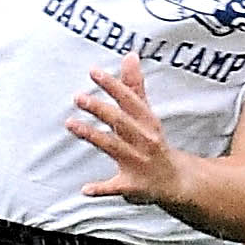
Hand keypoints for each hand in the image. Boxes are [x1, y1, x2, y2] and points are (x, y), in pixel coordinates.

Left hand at [67, 55, 182, 207]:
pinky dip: (101, 189)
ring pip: (113, 147)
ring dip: (91, 135)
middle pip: (120, 122)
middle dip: (100, 109)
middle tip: (78, 96)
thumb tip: (130, 55)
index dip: (112, 86)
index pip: (130, 100)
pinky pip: (115, 187)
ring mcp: (138, 163)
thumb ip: (135, 86)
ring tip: (69, 124)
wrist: (175, 181)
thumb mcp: (146, 114)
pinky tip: (85, 189)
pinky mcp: (132, 185)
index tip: (93, 72)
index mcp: (147, 122)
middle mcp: (144, 141)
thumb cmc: (153, 141)